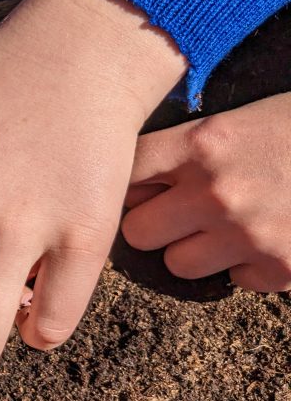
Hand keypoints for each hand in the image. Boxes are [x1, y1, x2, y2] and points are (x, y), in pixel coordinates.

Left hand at [122, 93, 290, 291]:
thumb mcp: (245, 119)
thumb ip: (192, 147)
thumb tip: (140, 178)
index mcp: (202, 143)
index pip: (125, 174)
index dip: (126, 184)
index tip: (140, 186)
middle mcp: (215, 191)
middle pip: (136, 230)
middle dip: (154, 223)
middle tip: (178, 213)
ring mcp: (246, 234)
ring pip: (176, 263)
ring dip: (194, 250)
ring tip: (226, 227)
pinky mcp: (280, 268)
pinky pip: (231, 281)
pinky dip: (246, 267)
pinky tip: (271, 237)